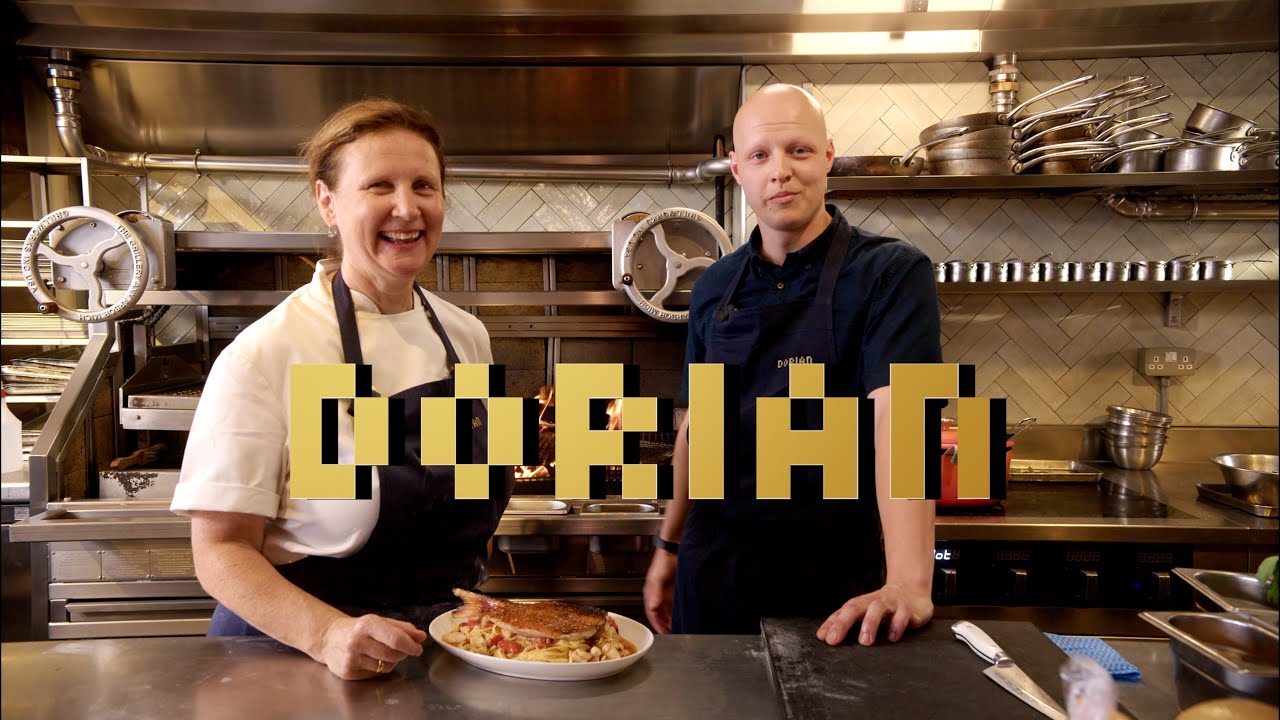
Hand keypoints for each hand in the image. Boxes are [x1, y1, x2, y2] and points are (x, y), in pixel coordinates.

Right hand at [314, 614, 426, 679]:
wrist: (329, 639)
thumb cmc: (358, 629)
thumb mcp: (379, 622)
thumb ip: (402, 628)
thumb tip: (421, 636)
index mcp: (367, 625)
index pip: (395, 638)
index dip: (410, 645)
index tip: (418, 648)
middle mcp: (357, 641)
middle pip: (392, 654)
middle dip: (403, 653)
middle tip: (402, 649)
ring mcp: (351, 658)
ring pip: (386, 666)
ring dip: (391, 661)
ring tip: (382, 652)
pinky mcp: (348, 672)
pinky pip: (375, 674)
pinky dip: (379, 668)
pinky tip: (370, 660)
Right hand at [643, 549, 677, 633]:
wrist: (674, 551)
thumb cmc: (663, 562)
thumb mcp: (657, 579)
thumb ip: (655, 593)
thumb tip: (653, 607)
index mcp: (650, 594)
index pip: (652, 614)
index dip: (657, 624)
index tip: (664, 632)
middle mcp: (658, 595)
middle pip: (660, 614)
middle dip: (665, 624)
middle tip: (673, 633)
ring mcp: (666, 593)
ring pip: (667, 610)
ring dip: (672, 619)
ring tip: (679, 627)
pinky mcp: (674, 590)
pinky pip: (675, 604)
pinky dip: (677, 611)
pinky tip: (683, 615)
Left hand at [816, 584, 932, 646]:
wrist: (912, 591)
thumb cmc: (883, 607)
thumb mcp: (865, 612)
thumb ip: (845, 623)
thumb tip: (823, 636)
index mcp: (861, 604)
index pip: (843, 612)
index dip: (831, 624)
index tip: (823, 637)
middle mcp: (873, 602)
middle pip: (855, 607)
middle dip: (843, 623)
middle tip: (834, 639)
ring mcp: (890, 604)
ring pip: (877, 609)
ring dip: (870, 623)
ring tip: (864, 641)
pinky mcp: (907, 609)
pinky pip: (902, 615)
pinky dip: (897, 625)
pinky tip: (892, 638)